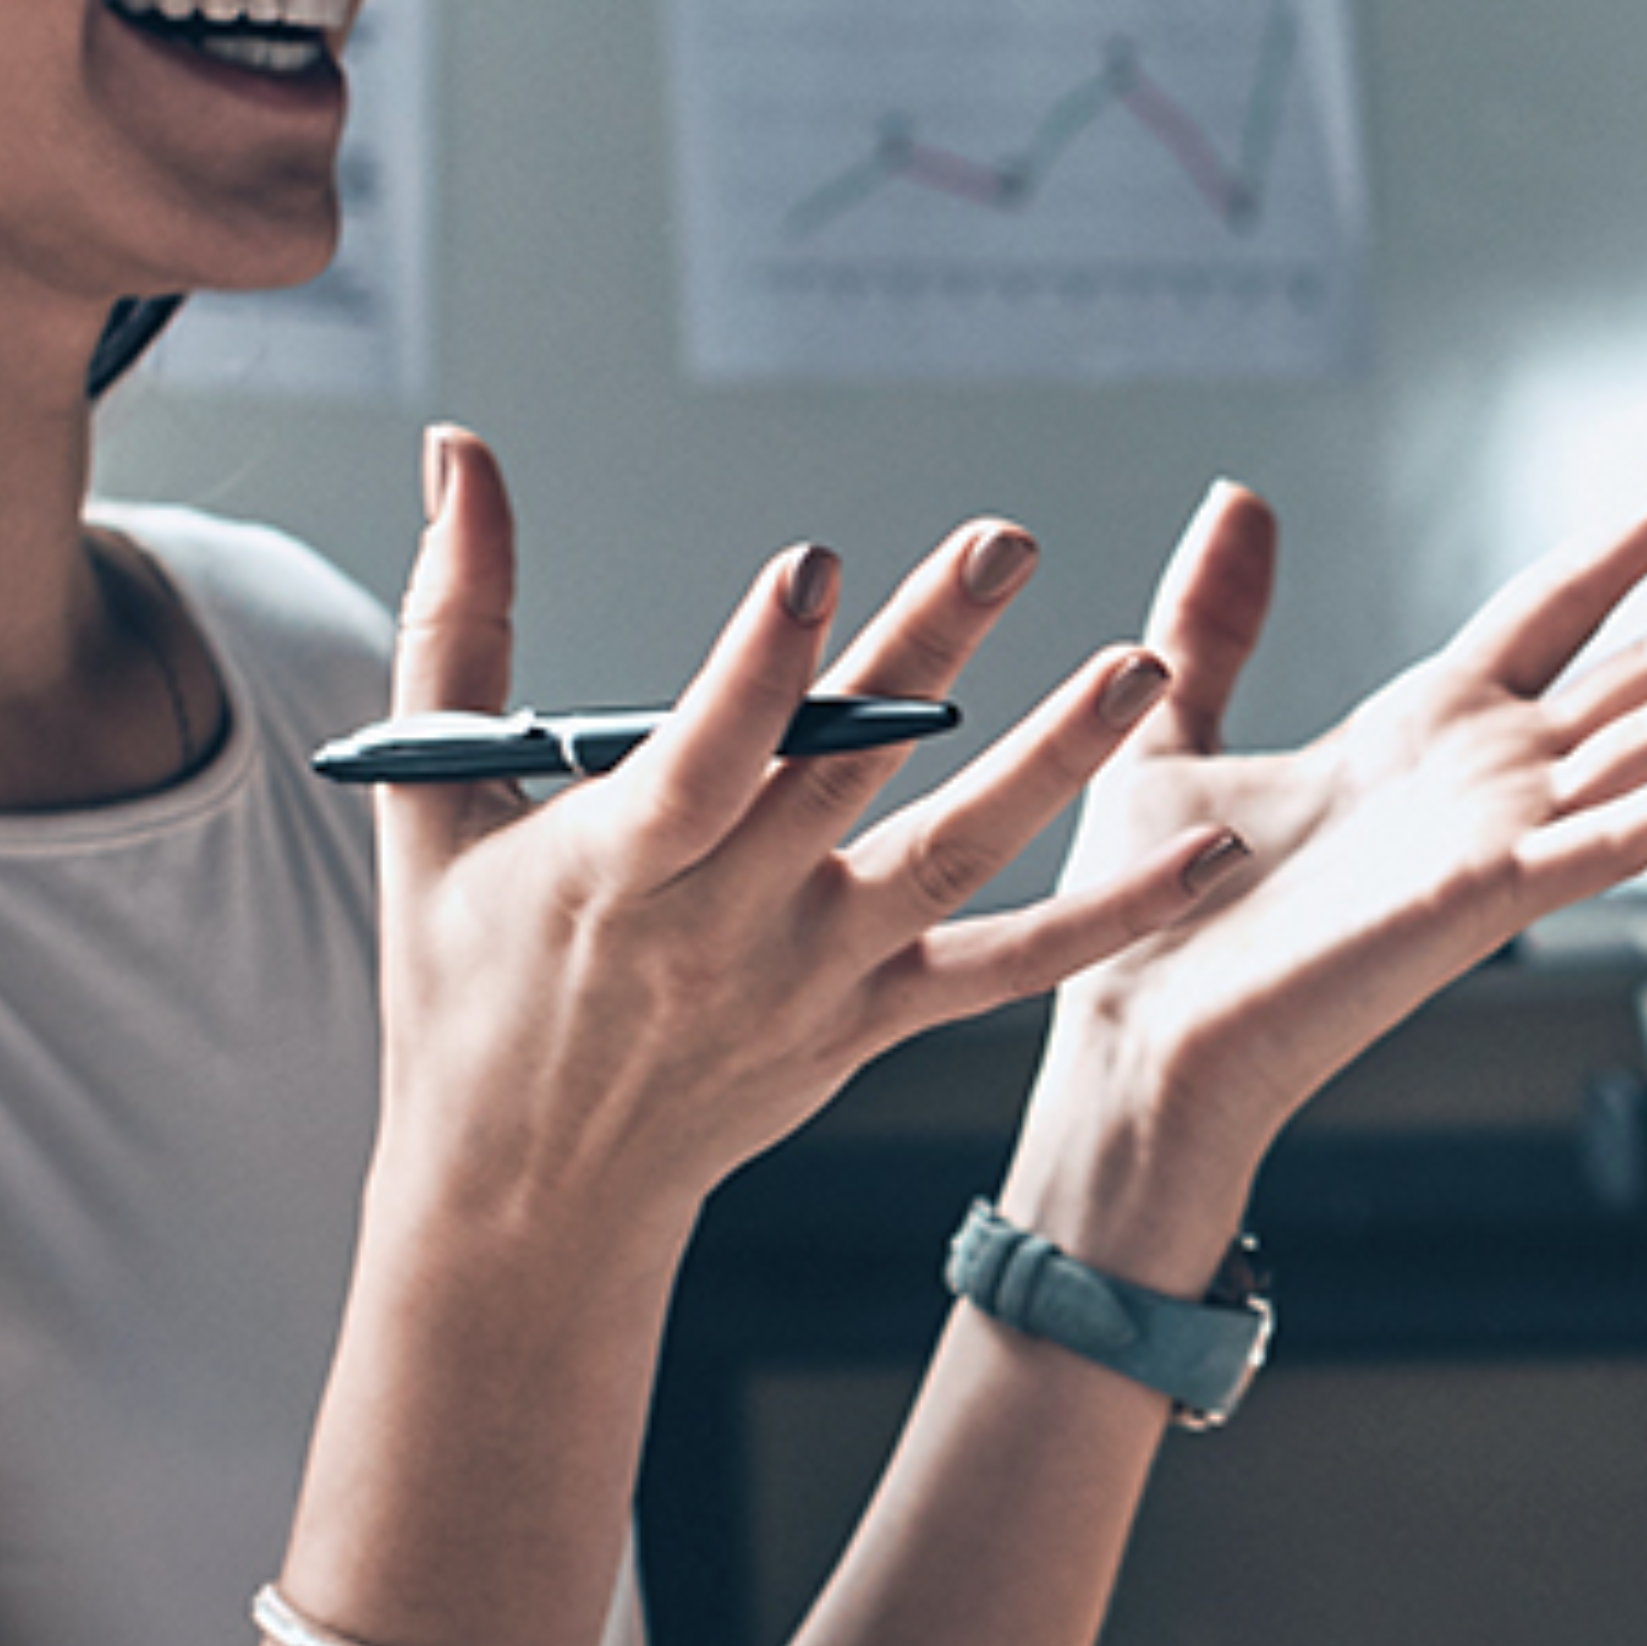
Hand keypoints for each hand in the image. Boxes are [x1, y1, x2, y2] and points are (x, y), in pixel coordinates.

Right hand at [363, 429, 1247, 1260]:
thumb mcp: (434, 803)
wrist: (528, 1198)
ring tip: (1145, 666)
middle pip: (843, 772)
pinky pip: (1007, 968)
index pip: (696, 760)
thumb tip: (460, 447)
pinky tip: (1212, 851)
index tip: (810, 564)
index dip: (754, 668)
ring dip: (1053, 764)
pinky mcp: (871, 1022)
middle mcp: (727, 924)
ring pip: (950, 861)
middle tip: (1008, 539)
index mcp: (615, 869)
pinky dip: (1112, 918)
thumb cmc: (464, 983)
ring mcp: (812, 978)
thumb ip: (456, 617)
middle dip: (927, 649)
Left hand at [1022, 445, 1646, 1215]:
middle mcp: (1490, 780)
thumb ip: (1215, 619)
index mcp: (1427, 733)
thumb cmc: (1151, 923)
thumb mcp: (1170, 727)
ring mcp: (1504, 839)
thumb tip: (1239, 497)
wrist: (1136, 1045)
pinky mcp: (1492, 898)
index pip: (1572, 604)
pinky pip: (1624, 836)